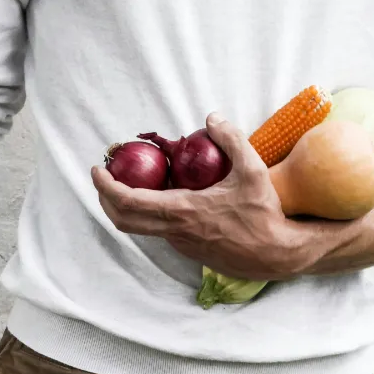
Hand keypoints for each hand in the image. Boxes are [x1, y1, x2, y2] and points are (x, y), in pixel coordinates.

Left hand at [92, 113, 317, 280]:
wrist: (275, 255)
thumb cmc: (264, 214)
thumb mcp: (253, 171)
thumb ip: (232, 140)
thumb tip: (212, 118)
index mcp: (181, 212)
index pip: (128, 201)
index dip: (106, 186)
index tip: (97, 170)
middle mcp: (173, 231)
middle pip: (122, 219)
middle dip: (106, 198)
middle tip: (105, 176)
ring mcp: (178, 243)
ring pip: (140, 226)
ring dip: (127, 205)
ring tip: (131, 180)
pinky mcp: (187, 249)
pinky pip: (158, 229)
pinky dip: (149, 211)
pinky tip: (163, 193)